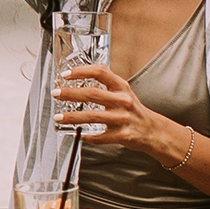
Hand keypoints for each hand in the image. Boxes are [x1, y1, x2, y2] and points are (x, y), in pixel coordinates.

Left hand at [50, 63, 167, 152]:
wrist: (153, 131)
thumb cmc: (133, 110)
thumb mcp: (123, 92)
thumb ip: (105, 86)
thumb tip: (77, 80)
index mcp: (121, 87)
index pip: (100, 72)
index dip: (81, 71)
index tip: (65, 74)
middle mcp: (123, 101)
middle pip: (92, 94)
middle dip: (70, 93)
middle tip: (56, 93)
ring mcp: (123, 118)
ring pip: (92, 116)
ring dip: (72, 117)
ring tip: (58, 117)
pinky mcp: (122, 135)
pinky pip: (99, 137)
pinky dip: (85, 136)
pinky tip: (76, 134)